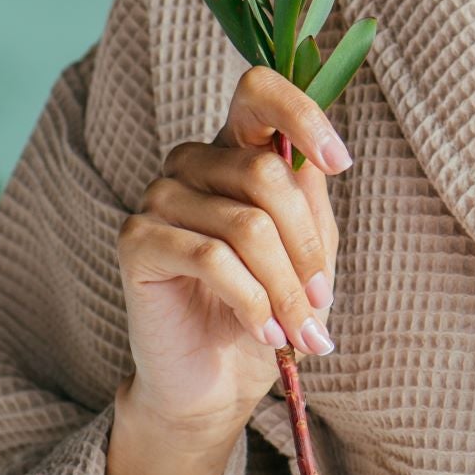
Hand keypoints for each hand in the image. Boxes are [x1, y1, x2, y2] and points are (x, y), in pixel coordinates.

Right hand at [114, 66, 351, 444]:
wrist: (217, 381)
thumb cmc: (268, 308)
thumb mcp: (306, 250)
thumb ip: (308, 200)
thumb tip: (316, 161)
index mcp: (236, 151)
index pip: (258, 92)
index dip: (302, 115)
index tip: (339, 162)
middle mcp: (192, 162)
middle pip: (266, 172)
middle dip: (306, 246)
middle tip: (321, 299)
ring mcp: (158, 197)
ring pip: (246, 225)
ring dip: (285, 286)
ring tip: (299, 328)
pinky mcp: (136, 240)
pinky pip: (212, 258)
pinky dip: (252, 301)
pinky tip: (263, 331)